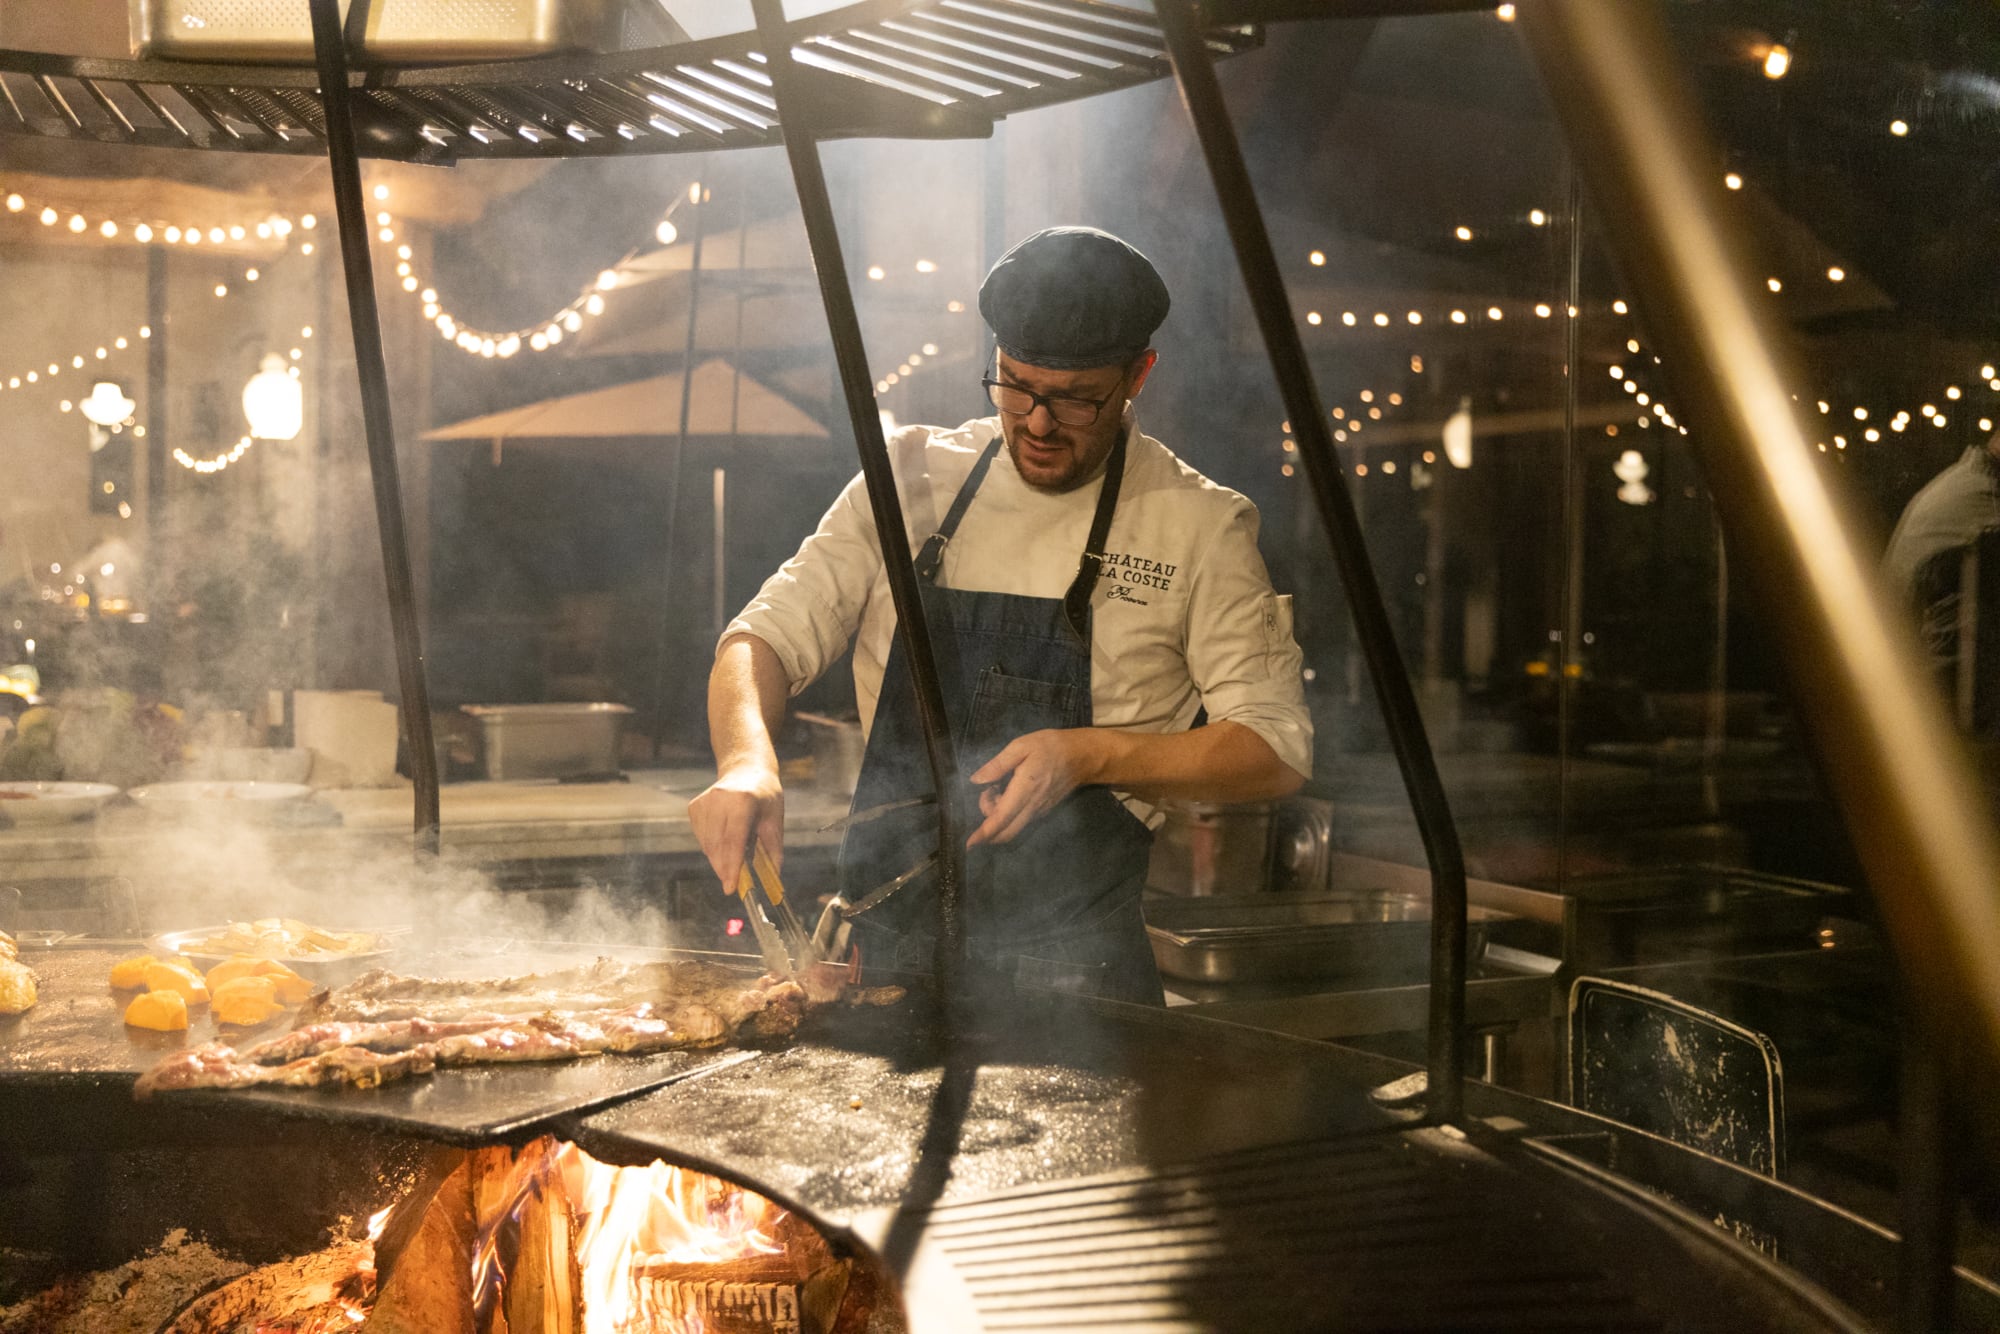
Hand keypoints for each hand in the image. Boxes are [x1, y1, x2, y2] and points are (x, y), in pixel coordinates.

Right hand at [689, 764, 784, 891]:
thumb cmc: (764, 795)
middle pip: (717, 846)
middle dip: (724, 869)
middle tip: (734, 883)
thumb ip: (773, 848)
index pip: (733, 840)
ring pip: (707, 845)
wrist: (745, 769)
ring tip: (735, 856)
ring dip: (719, 859)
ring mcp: (704, 802)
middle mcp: (719, 800)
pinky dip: (712, 847)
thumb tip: (774, 876)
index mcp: (742, 800)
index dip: (731, 867)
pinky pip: (701, 838)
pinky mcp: (694, 807)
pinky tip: (725, 841)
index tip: (731, 888)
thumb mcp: (775, 818)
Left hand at [966, 729, 1104, 845]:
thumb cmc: (1051, 747)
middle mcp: (1032, 807)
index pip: (1001, 819)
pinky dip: (1007, 815)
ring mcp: (1039, 812)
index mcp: (1024, 790)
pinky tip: (1007, 791)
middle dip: (987, 828)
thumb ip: (997, 765)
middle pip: (1006, 833)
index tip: (969, 844)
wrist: (1082, 757)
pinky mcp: (1043, 812)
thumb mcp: (1021, 746)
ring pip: (1012, 828)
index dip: (983, 834)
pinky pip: (1020, 822)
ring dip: (996, 817)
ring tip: (998, 786)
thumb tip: (976, 780)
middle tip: (987, 794)